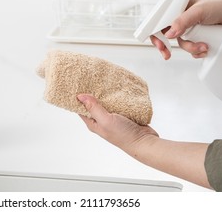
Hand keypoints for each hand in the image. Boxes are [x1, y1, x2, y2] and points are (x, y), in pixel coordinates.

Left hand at [77, 93, 210, 188]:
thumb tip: (80, 96)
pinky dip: (116, 96)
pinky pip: (117, 102)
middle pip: (93, 103)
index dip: (78, 98)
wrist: (144, 141)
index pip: (80, 108)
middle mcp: (101, 120)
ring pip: (106, 101)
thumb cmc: (123, 135)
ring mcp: (112, 117)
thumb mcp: (106, 120)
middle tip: (90, 79)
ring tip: (102, 80)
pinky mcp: (122, 114)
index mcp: (93, 123)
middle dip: (92, 92)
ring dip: (105, 93)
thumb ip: (94, 108)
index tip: (76, 85)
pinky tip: (116, 88)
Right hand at [151, 0, 221, 59]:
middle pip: (164, 34)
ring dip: (189, 48)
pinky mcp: (195, 38)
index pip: (158, 20)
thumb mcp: (199, 11)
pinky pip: (189, 48)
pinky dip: (195, 51)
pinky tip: (204, 48)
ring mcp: (187, 29)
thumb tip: (169, 34)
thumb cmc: (219, 6)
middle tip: (166, 53)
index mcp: (176, 7)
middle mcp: (179, 18)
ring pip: (179, 43)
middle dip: (166, 45)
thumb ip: (182, 21)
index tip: (158, 42)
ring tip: (202, 46)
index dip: (155, 32)